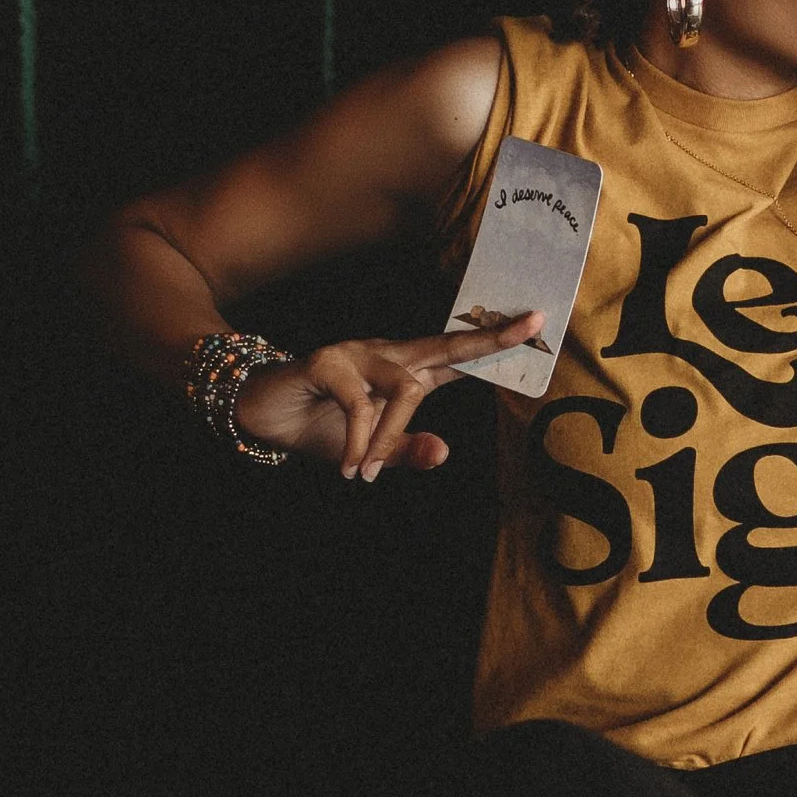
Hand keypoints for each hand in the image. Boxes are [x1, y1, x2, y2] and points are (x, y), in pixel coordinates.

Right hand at [238, 312, 542, 481]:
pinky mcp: (327, 362)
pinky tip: (350, 466)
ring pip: (404, 388)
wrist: (261, 417)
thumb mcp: (370, 453)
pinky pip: (360, 403)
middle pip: (445, 344)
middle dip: (489, 338)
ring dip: (390, 437)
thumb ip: (406, 452)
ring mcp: (358, 353)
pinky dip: (359, 441)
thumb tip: (444, 453)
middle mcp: (386, 354)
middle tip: (529, 325)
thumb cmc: (319, 428)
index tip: (536, 323)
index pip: (457, 356)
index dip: (494, 342)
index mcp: (403, 372)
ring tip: (367, 473)